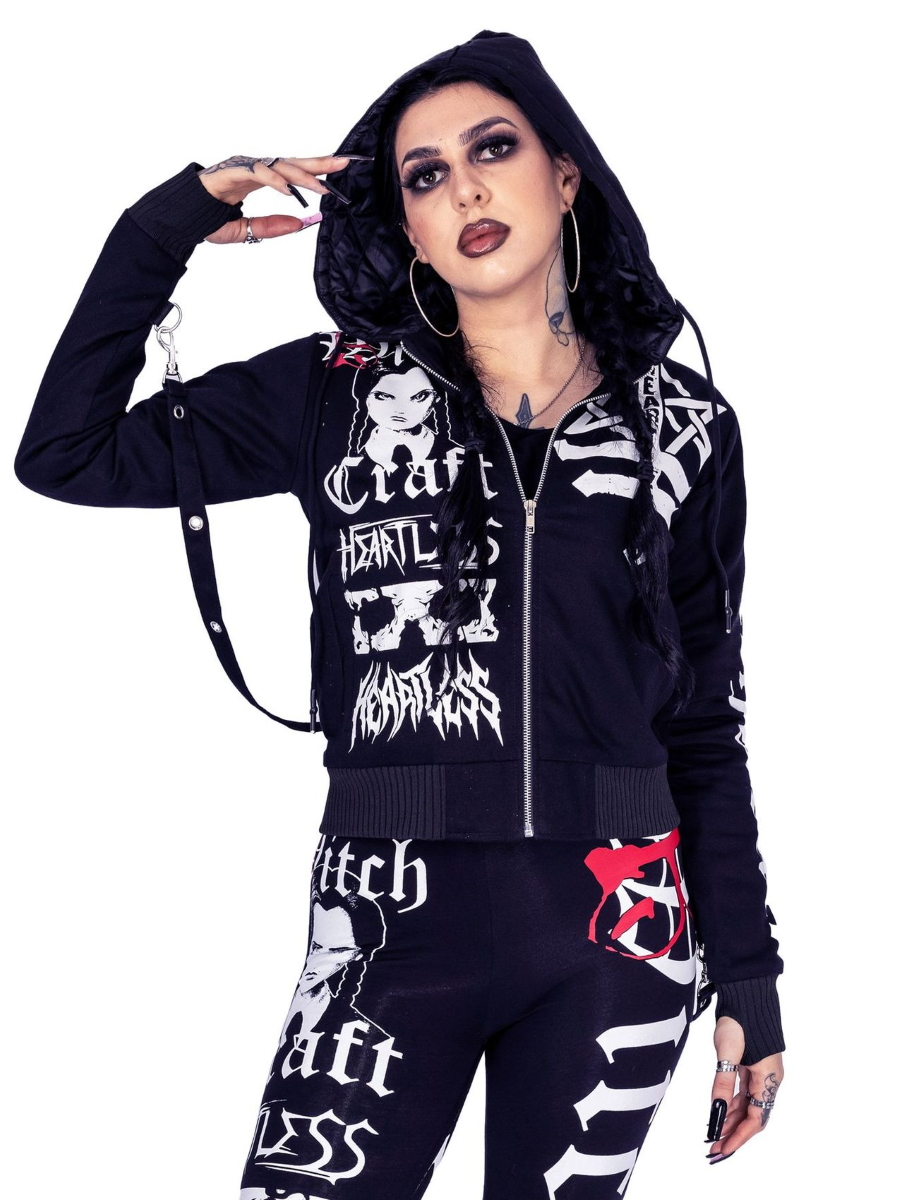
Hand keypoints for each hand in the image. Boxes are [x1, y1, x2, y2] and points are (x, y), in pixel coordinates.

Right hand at [197, 154, 351, 243]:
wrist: (177, 219)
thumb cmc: (208, 220)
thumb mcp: (247, 230)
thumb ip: (272, 227)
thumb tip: (301, 224)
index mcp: (258, 179)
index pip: (293, 172)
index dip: (317, 172)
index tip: (340, 171)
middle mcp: (253, 169)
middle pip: (292, 162)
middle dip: (320, 162)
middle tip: (345, 162)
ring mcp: (242, 167)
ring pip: (279, 166)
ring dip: (303, 176)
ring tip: (323, 186)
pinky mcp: (231, 172)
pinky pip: (257, 173)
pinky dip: (274, 181)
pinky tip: (291, 191)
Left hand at [705, 1015, 783, 1164]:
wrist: (746, 992)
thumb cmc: (739, 1019)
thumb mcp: (727, 1052)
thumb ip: (723, 1082)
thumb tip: (716, 1111)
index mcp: (769, 1078)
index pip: (755, 1119)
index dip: (739, 1136)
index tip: (722, 1149)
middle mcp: (769, 1079)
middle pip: (753, 1115)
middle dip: (735, 1133)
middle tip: (714, 1148)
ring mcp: (761, 1072)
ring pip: (748, 1104)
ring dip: (732, 1120)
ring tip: (713, 1134)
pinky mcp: (752, 1064)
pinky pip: (744, 1091)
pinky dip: (732, 1103)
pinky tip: (720, 1111)